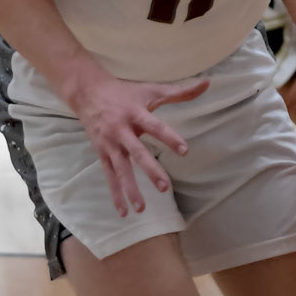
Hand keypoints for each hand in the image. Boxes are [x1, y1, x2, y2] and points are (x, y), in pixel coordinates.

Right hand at [71, 72, 209, 217]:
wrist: (88, 93)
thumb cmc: (125, 92)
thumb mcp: (151, 90)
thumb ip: (180, 91)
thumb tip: (207, 83)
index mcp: (135, 113)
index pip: (155, 126)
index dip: (169, 137)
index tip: (184, 151)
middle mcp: (121, 130)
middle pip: (136, 152)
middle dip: (149, 170)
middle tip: (163, 187)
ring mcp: (110, 144)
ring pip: (120, 169)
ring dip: (130, 189)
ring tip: (141, 208)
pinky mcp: (102, 153)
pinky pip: (109, 176)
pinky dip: (116, 194)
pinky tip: (124, 211)